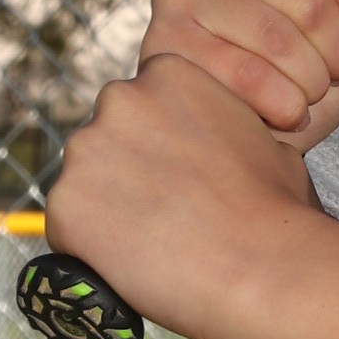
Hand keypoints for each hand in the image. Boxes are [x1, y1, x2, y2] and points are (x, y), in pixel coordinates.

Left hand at [44, 50, 336, 338]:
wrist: (264, 265)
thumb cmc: (276, 209)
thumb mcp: (261, 139)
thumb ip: (220, 128)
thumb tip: (210, 151)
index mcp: (168, 73)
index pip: (141, 106)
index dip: (156, 146)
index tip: (175, 177)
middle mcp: (118, 100)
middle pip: (105, 139)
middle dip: (124, 172)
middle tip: (162, 213)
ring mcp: (85, 151)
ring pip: (83, 184)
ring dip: (105, 210)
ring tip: (152, 244)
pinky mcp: (63, 204)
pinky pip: (68, 229)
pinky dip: (90, 248)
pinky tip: (133, 263)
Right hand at [136, 0, 338, 150]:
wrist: (237, 130)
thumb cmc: (298, 68)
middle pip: (311, 3)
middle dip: (338, 55)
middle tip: (332, 75)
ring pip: (279, 42)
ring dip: (310, 84)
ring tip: (307, 93)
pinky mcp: (163, 40)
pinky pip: (245, 75)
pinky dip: (281, 105)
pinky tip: (282, 112)